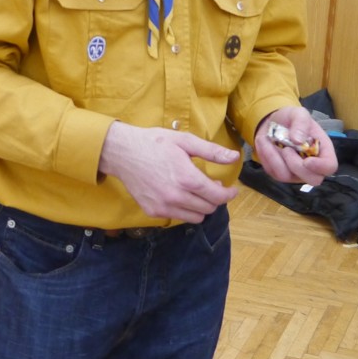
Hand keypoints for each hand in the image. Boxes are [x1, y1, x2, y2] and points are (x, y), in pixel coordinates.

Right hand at [98, 121, 240, 223]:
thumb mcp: (185, 141)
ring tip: (196, 191)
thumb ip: (212, 151)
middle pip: (209, 208)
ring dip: (201, 206)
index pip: (217, 196)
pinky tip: (179, 194)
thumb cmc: (154, 143)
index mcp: (187, 178)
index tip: (231, 189)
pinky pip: (178, 217)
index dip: (229, 194)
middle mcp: (176, 196)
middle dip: (215, 198)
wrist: (123, 153)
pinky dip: (184, 209)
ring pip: (196, 217)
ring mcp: (164, 206)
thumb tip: (234, 157)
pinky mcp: (154, 212)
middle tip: (211, 185)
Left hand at [252, 107, 336, 186]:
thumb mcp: (298, 113)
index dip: (321, 167)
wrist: (272, 122)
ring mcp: (295, 172)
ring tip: (267, 139)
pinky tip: (262, 142)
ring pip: (287, 176)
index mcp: (322, 150)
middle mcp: (311, 166)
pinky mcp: (279, 173)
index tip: (307, 161)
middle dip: (297, 166)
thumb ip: (301, 122)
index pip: (329, 166)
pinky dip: (265, 156)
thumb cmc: (291, 119)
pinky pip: (272, 171)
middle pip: (312, 179)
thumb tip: (298, 141)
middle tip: (286, 149)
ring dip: (274, 158)